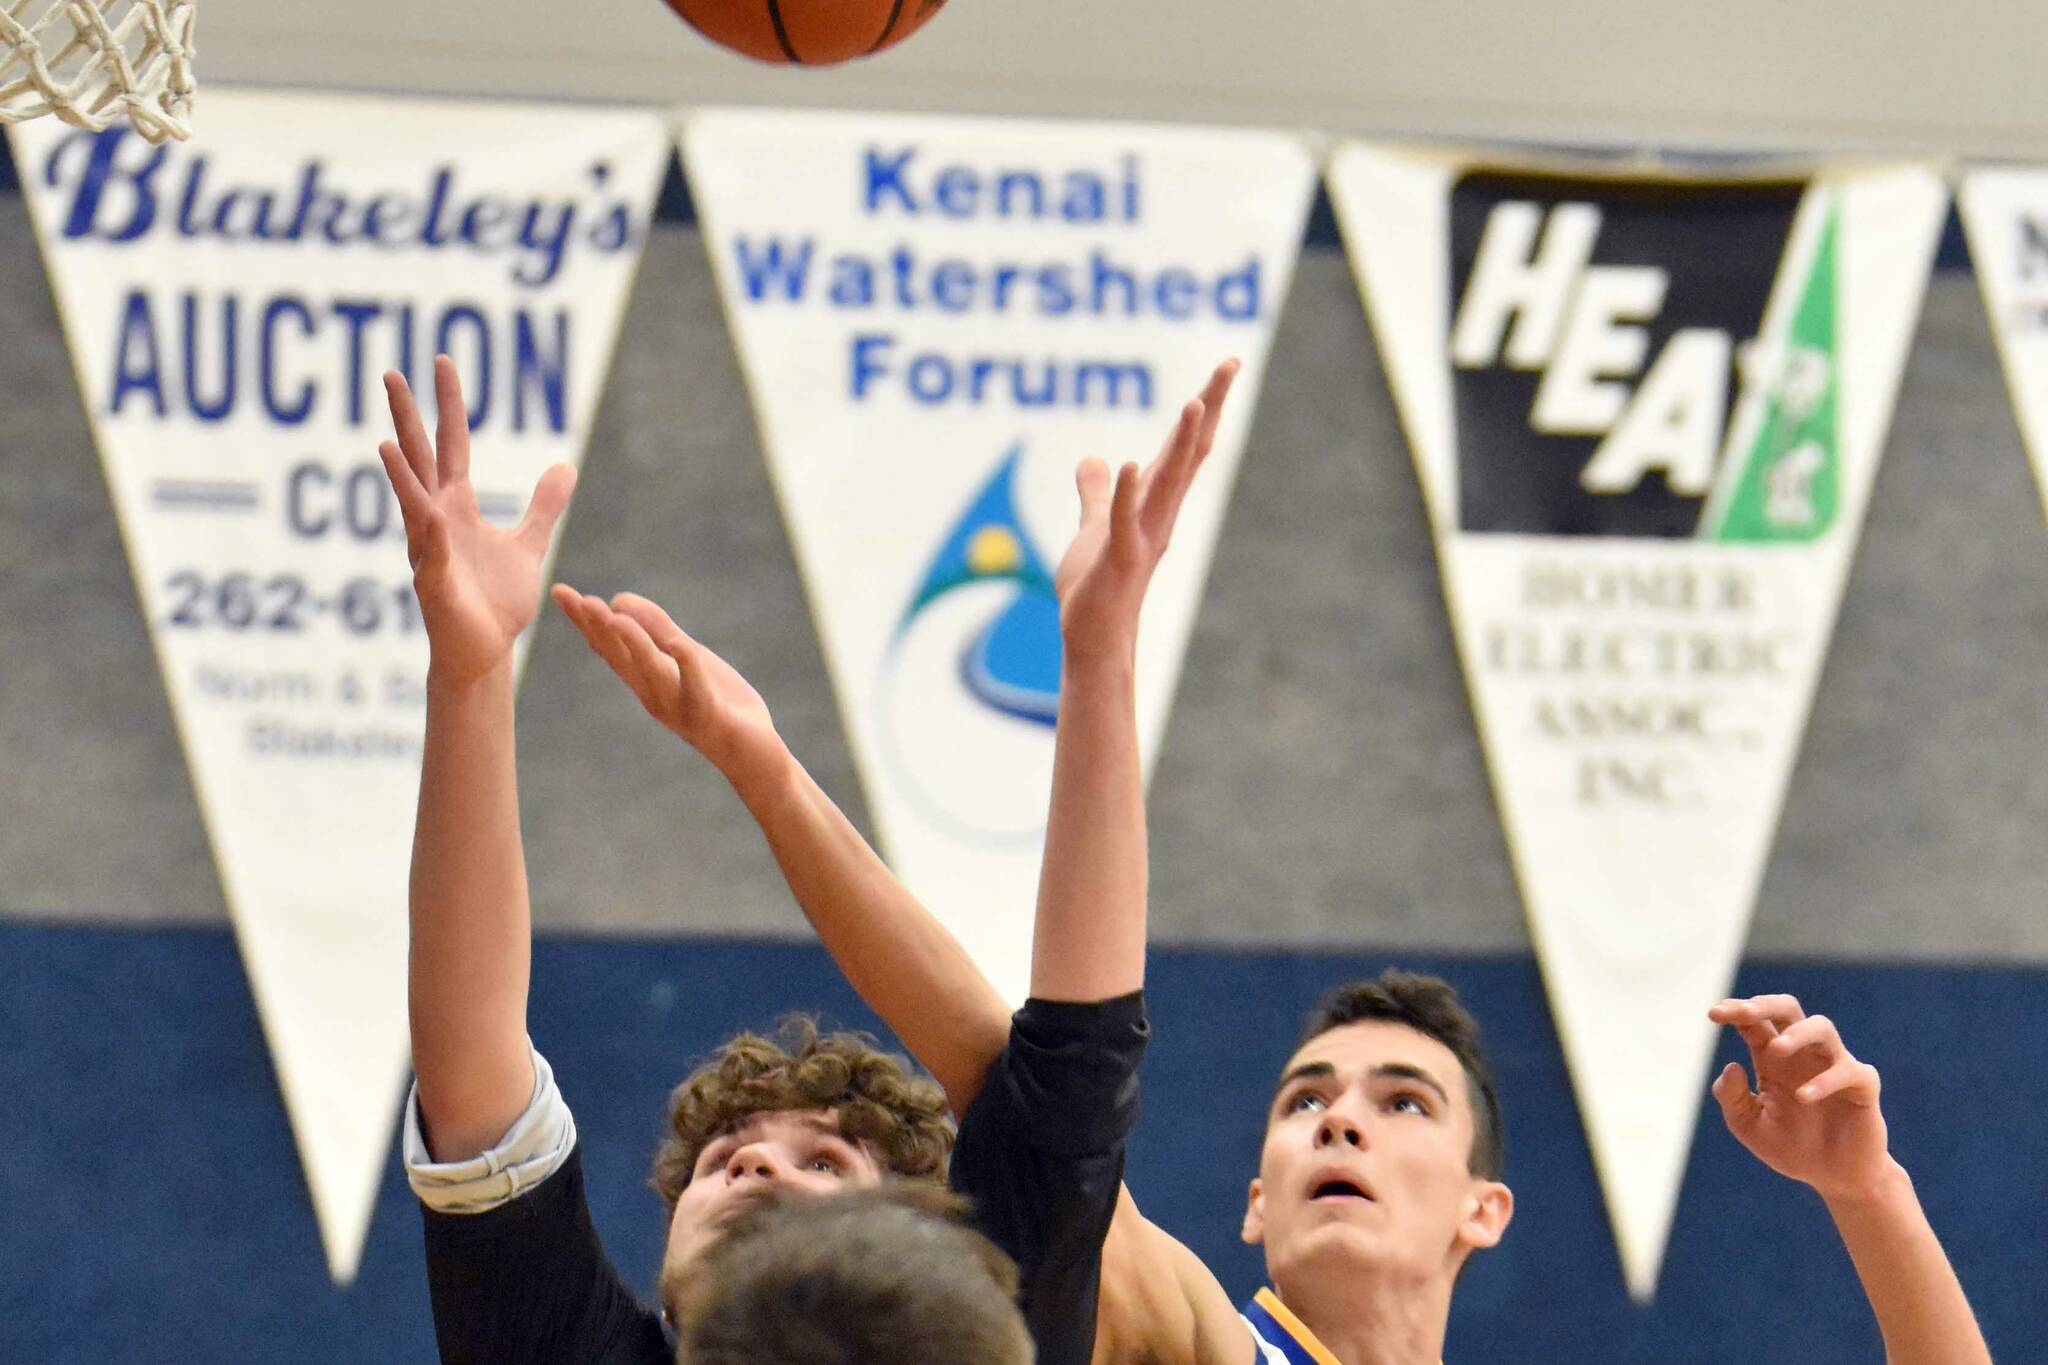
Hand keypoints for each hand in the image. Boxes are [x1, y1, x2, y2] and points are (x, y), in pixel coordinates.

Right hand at [378, 356, 574, 683]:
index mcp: (455, 507)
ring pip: (412, 503)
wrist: (487, 650)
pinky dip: (426, 533)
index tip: (441, 362)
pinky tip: (424, 513)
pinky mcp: (435, 583)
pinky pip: (429, 554)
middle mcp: (435, 520)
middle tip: (391, 373)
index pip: (450, 443)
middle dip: (407, 419)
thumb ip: (544, 506)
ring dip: (401, 475)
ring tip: (386, 442)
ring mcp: (429, 549)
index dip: (448, 404)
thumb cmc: (496, 600)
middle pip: (419, 458)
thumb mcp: (528, 543)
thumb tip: (565, 465)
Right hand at [551, 587, 785, 781]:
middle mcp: (654, 694)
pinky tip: (681, 646)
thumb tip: (617, 600)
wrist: (753, 756)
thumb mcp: (686, 656)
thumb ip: (656, 628)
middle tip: (577, 599)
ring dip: (634, 644)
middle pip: (621, 658)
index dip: (584, 620)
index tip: (559, 592)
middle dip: (599, 628)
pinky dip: (689, 668)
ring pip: (653, 672)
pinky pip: (697, 690)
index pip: (609, 646)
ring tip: (615, 616)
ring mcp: (680, 707)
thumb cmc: (718, 703)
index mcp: (646, 679)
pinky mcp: (710, 716)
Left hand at [1054, 359, 1238, 656]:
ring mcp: (1143, 536)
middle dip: (1209, 406)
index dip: (1207, 404)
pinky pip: (1125, 521)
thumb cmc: (1098, 586)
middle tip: (1232, 362)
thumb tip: (1091, 460)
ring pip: (1167, 482)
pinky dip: (1127, 493)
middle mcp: (1159, 514)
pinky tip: (1130, 464)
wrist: (1094, 638)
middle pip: (1189, 452)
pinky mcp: (1119, 559)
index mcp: (1156, 502)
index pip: (1186, 446)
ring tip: (1195, 401)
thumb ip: (1095, 494)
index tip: (1227, 365)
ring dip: (1180, 442)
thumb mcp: (1094, 528)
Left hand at [1709, 994, 1894, 1203]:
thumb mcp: (1749, 1126)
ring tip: (1774, 1050)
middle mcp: (1803, 1055)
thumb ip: (1732, 1098)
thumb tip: (1731, 1065)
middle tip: (1743, 1013)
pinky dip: (1824, 1081)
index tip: (1714, 1014)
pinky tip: (1803, 1098)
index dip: (1736, 1011)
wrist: (1834, 1178)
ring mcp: (1834, 1067)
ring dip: (1796, 1034)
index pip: (1754, 1022)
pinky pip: (1849, 1071)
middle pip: (1788, 1009)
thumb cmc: (1791, 1147)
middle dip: (1765, 1004)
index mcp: (1772, 1060)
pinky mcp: (1862, 1088)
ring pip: (1822, 1027)